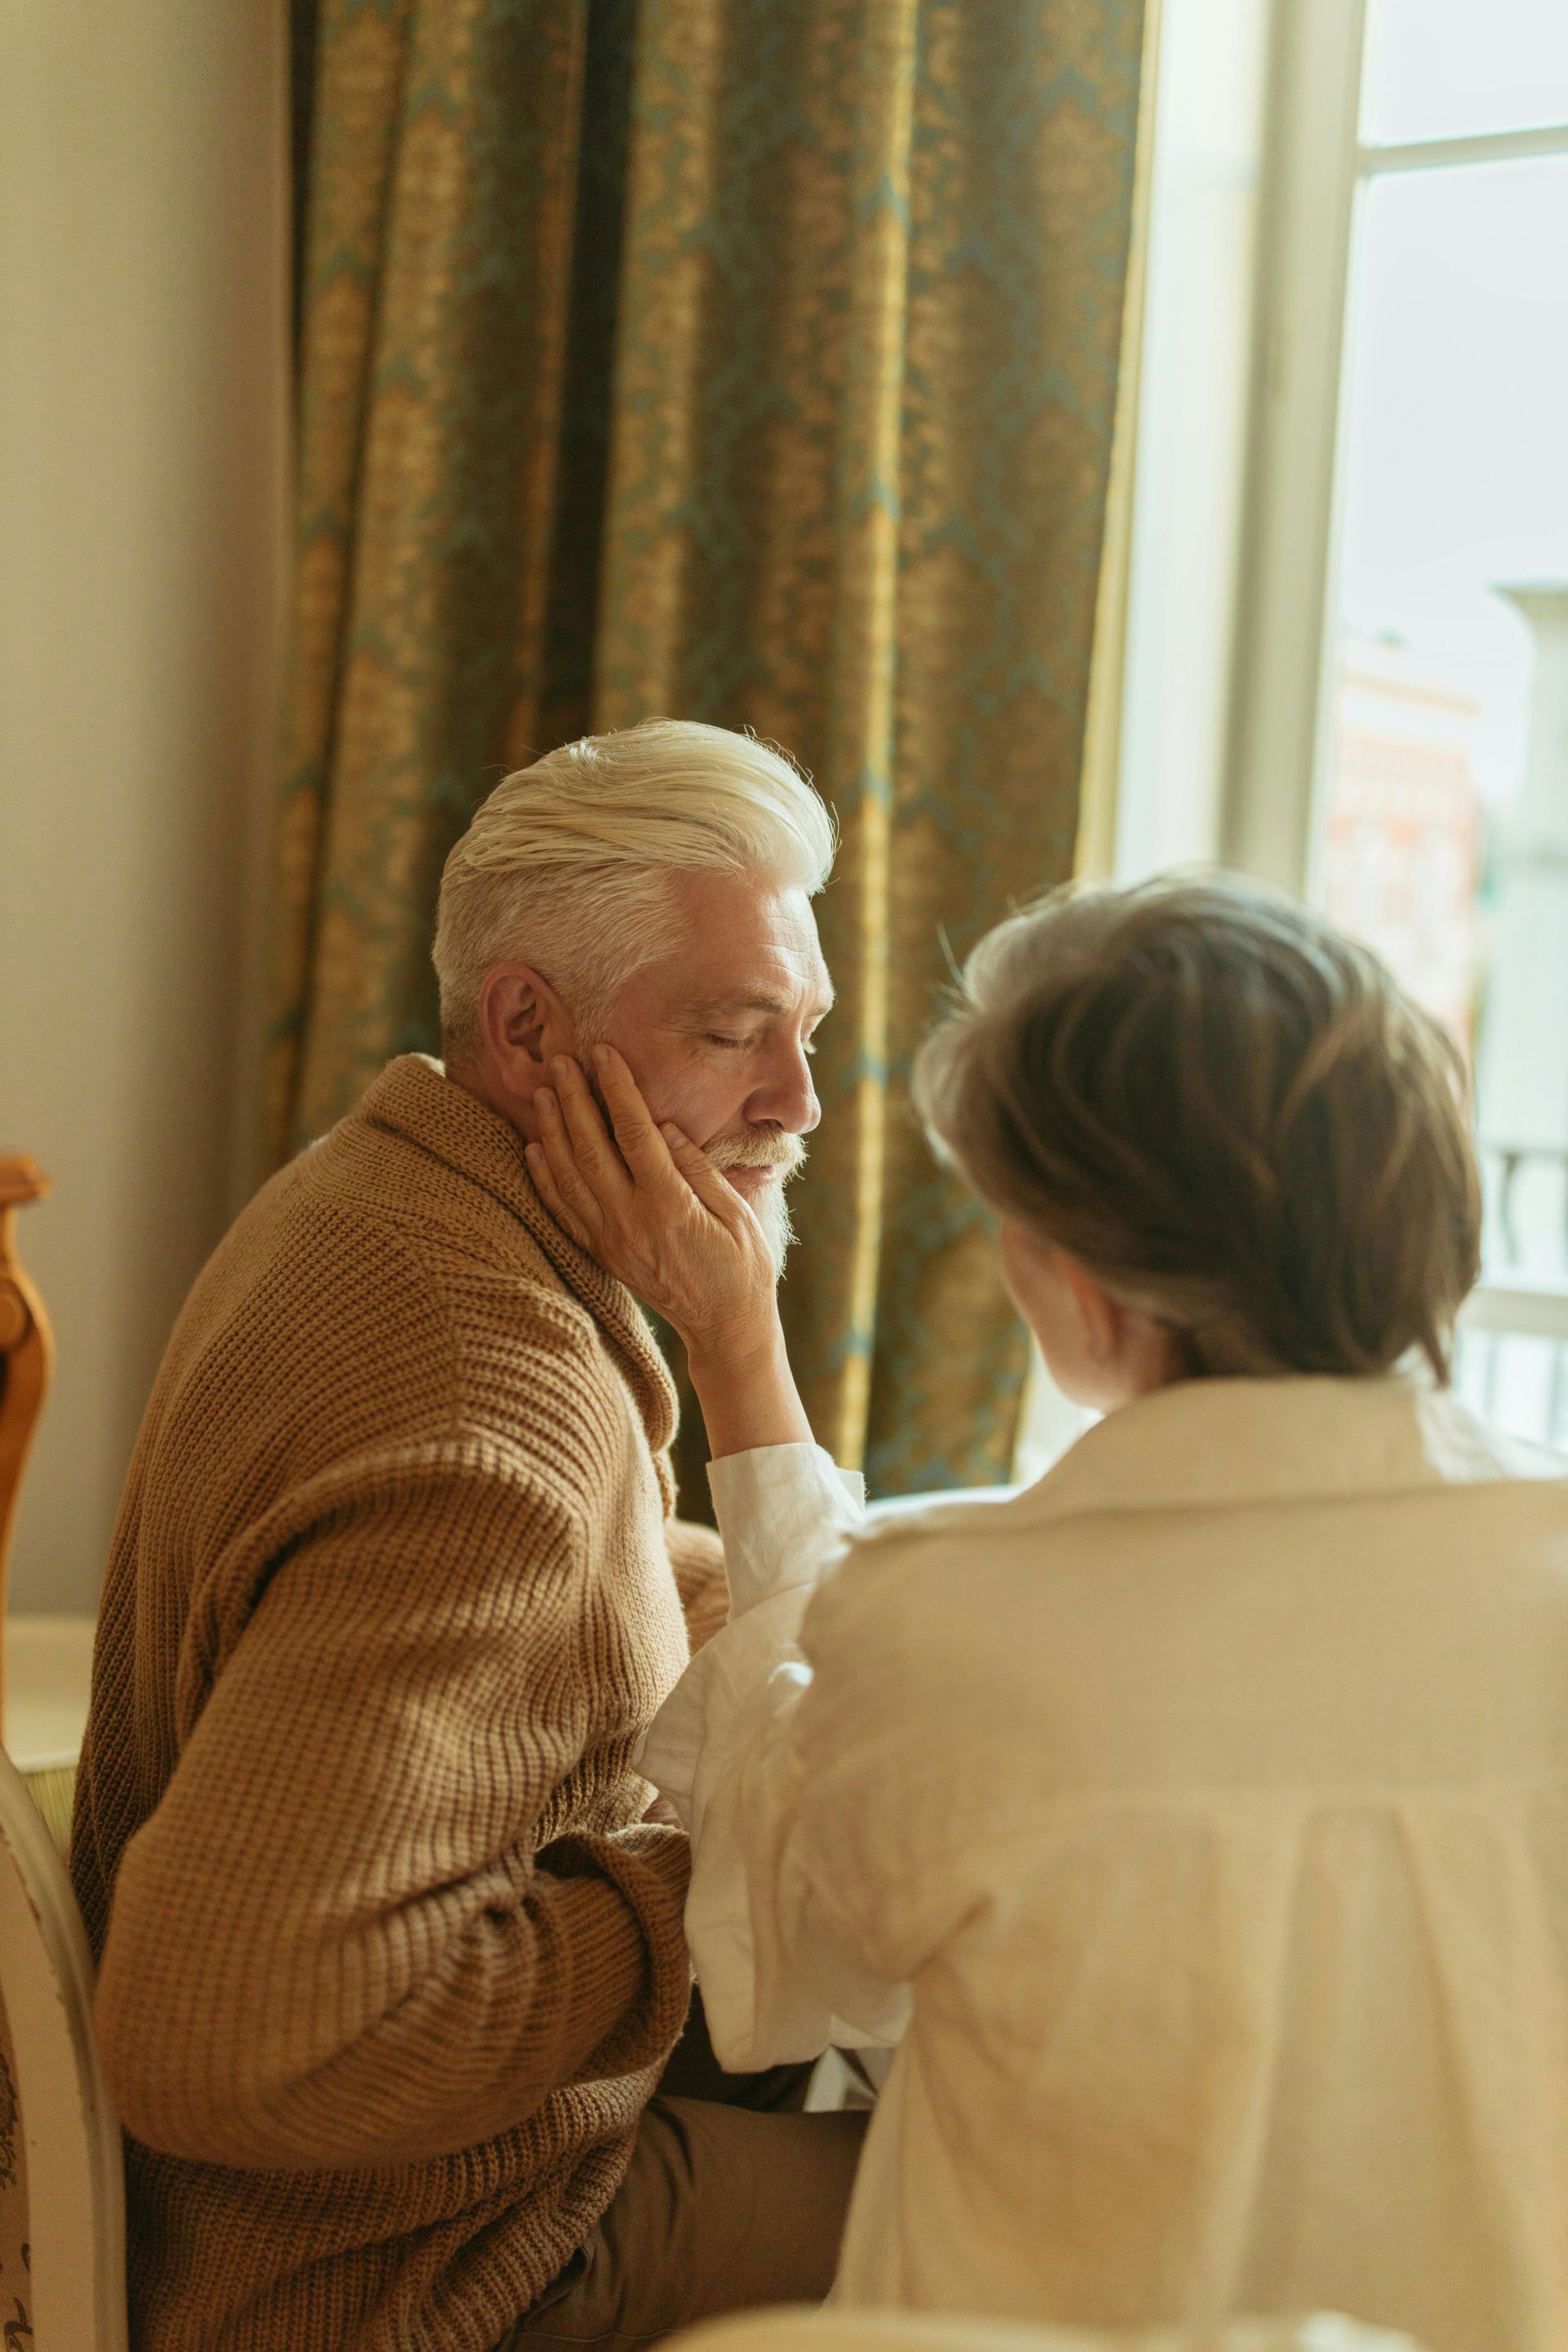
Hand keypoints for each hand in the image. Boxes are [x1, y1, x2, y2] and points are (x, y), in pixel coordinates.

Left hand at [524, 1047, 779, 1362]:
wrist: (725, 1327)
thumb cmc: (743, 1267)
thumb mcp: (736, 1214)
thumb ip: (698, 1169)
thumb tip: (664, 1126)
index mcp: (669, 1207)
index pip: (634, 1134)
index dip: (617, 1089)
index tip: (604, 1053)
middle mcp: (630, 1223)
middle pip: (590, 1149)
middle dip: (573, 1100)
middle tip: (560, 1060)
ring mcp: (611, 1241)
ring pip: (569, 1178)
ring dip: (552, 1131)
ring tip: (542, 1092)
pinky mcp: (603, 1254)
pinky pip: (563, 1213)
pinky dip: (545, 1179)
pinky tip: (534, 1149)